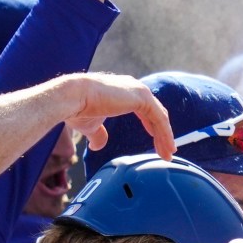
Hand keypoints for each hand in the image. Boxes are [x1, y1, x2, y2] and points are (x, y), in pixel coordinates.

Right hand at [58, 73, 173, 157]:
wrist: (74, 98)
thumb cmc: (78, 109)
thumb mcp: (91, 126)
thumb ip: (99, 134)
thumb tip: (98, 146)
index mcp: (124, 93)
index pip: (146, 111)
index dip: (153, 128)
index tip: (157, 145)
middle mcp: (134, 89)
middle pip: (155, 114)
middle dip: (162, 134)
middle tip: (168, 152)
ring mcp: (139, 91)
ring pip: (159, 117)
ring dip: (166, 137)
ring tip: (169, 154)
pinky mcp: (142, 97)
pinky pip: (159, 118)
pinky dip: (166, 133)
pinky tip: (167, 147)